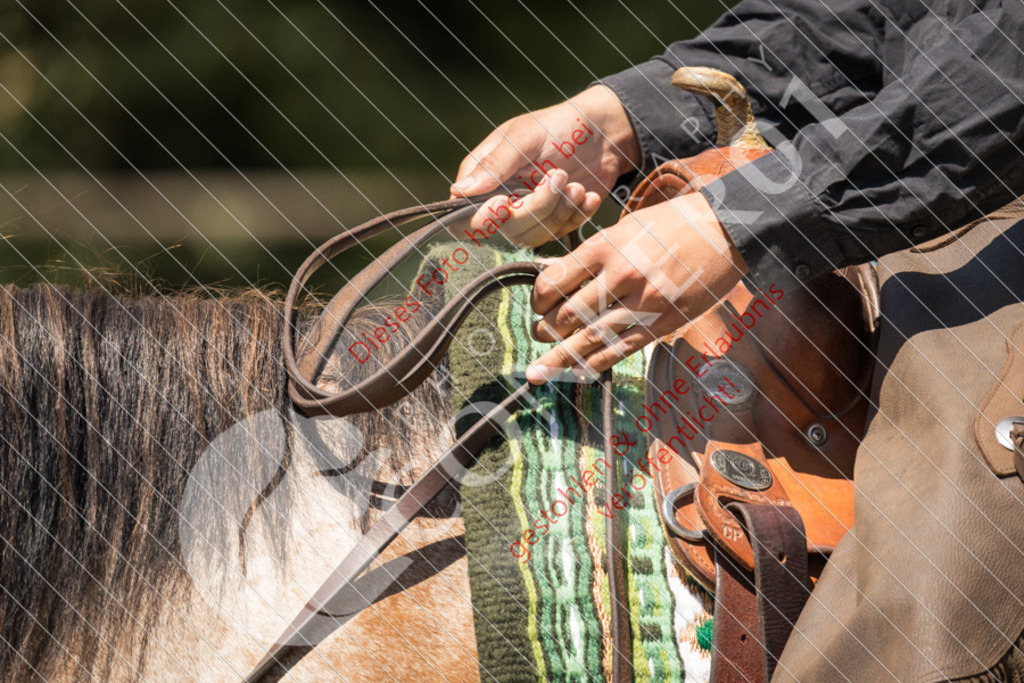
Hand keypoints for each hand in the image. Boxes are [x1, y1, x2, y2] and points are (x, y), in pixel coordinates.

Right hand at [450, 85, 640, 247]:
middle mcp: (501, 200)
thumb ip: (494, 164)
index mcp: (484, 177)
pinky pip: (559, 234)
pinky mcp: (553, 222)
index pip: (465, 216)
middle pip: (505, 228)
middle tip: (560, 175)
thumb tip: (459, 191)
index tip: (505, 202)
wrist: (603, 134)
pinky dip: (577, 215)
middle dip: (537, 207)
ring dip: (560, 211)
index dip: (483, 218)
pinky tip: (587, 195)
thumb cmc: (559, 125)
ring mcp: (528, 214)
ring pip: (533, 236)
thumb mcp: (525, 137)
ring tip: (577, 185)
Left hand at [524, 192, 747, 383]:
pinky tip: (579, 370)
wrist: (724, 231)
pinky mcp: (662, 323)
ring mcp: (643, 302)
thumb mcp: (626, 227)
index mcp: (606, 246)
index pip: (555, 280)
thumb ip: (595, 254)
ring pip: (589, 339)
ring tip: (538, 370)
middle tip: (537, 335)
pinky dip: (595, 363)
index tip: (538, 305)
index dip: (539, 299)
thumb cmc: (673, 225)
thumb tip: (560, 277)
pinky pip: (621, 349)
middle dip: (545, 330)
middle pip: (568, 314)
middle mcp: (621, 275)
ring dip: (560, 357)